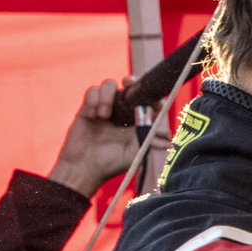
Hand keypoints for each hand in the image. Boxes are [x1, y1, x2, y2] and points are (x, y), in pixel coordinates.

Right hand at [47, 79, 144, 195]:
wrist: (84, 168)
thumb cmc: (112, 163)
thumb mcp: (136, 153)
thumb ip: (150, 141)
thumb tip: (167, 138)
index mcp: (137, 120)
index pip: (148, 100)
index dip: (152, 96)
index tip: (154, 101)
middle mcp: (122, 111)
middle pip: (130, 86)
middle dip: (132, 81)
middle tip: (129, 84)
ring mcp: (105, 108)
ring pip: (110, 85)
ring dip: (108, 95)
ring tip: (104, 115)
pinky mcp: (88, 108)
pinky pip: (92, 91)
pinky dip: (94, 99)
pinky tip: (94, 115)